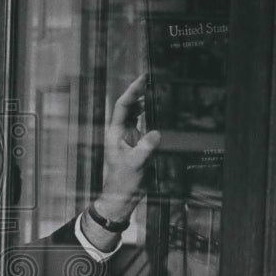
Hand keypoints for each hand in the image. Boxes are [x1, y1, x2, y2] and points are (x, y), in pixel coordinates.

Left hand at [93, 73, 160, 222]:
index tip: (143, 79)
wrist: (123, 196)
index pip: (123, 106)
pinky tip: (160, 112)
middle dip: (140, 93)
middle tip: (154, 79)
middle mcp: (121, 132)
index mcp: (115, 132)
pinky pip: (144, 126)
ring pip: (137, 115)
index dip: (132, 91)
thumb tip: (156, 133)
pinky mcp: (137, 144)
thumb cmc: (123, 181)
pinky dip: (151, 117)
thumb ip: (145, 148)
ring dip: (146, 103)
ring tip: (158, 91)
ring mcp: (129, 137)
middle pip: (130, 106)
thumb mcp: (135, 164)